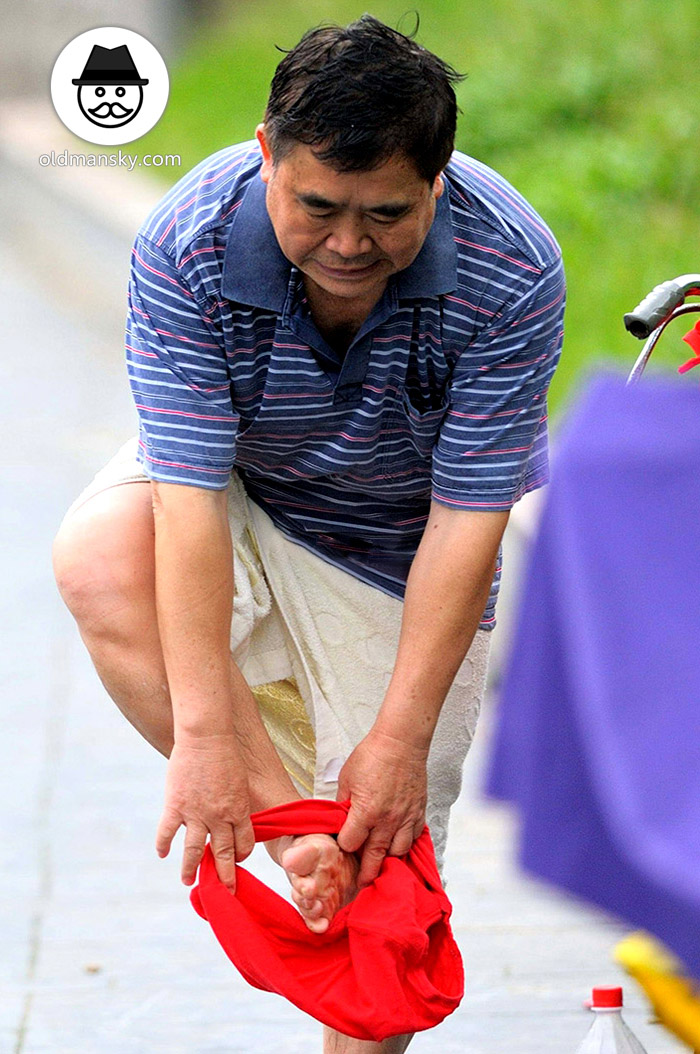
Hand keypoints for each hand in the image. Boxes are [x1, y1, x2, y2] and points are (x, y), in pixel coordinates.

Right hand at [156, 732, 254, 891]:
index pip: (244, 843)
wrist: (206, 734)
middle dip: (226, 876)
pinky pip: (168, 832)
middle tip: (225, 891)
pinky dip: (164, 845)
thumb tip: (231, 816)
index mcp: (239, 809)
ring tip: (188, 881)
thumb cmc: (225, 752)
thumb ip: (234, 802)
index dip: (241, 855)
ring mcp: (197, 813)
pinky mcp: (176, 805)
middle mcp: (220, 816)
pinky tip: (163, 854)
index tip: (236, 860)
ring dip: (191, 869)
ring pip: (195, 851)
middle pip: (225, 853)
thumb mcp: (239, 780)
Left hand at [336, 727, 427, 886]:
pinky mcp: (418, 813)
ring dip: (388, 861)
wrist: (401, 742)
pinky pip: (413, 838)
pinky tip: (399, 847)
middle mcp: (387, 821)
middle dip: (366, 873)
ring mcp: (405, 818)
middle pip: (375, 857)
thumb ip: (343, 803)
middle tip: (362, 885)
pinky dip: (405, 845)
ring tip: (381, 867)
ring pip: (398, 853)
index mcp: (366, 812)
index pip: (350, 844)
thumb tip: (339, 819)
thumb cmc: (372, 756)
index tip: (342, 845)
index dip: (344, 846)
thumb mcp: (347, 778)